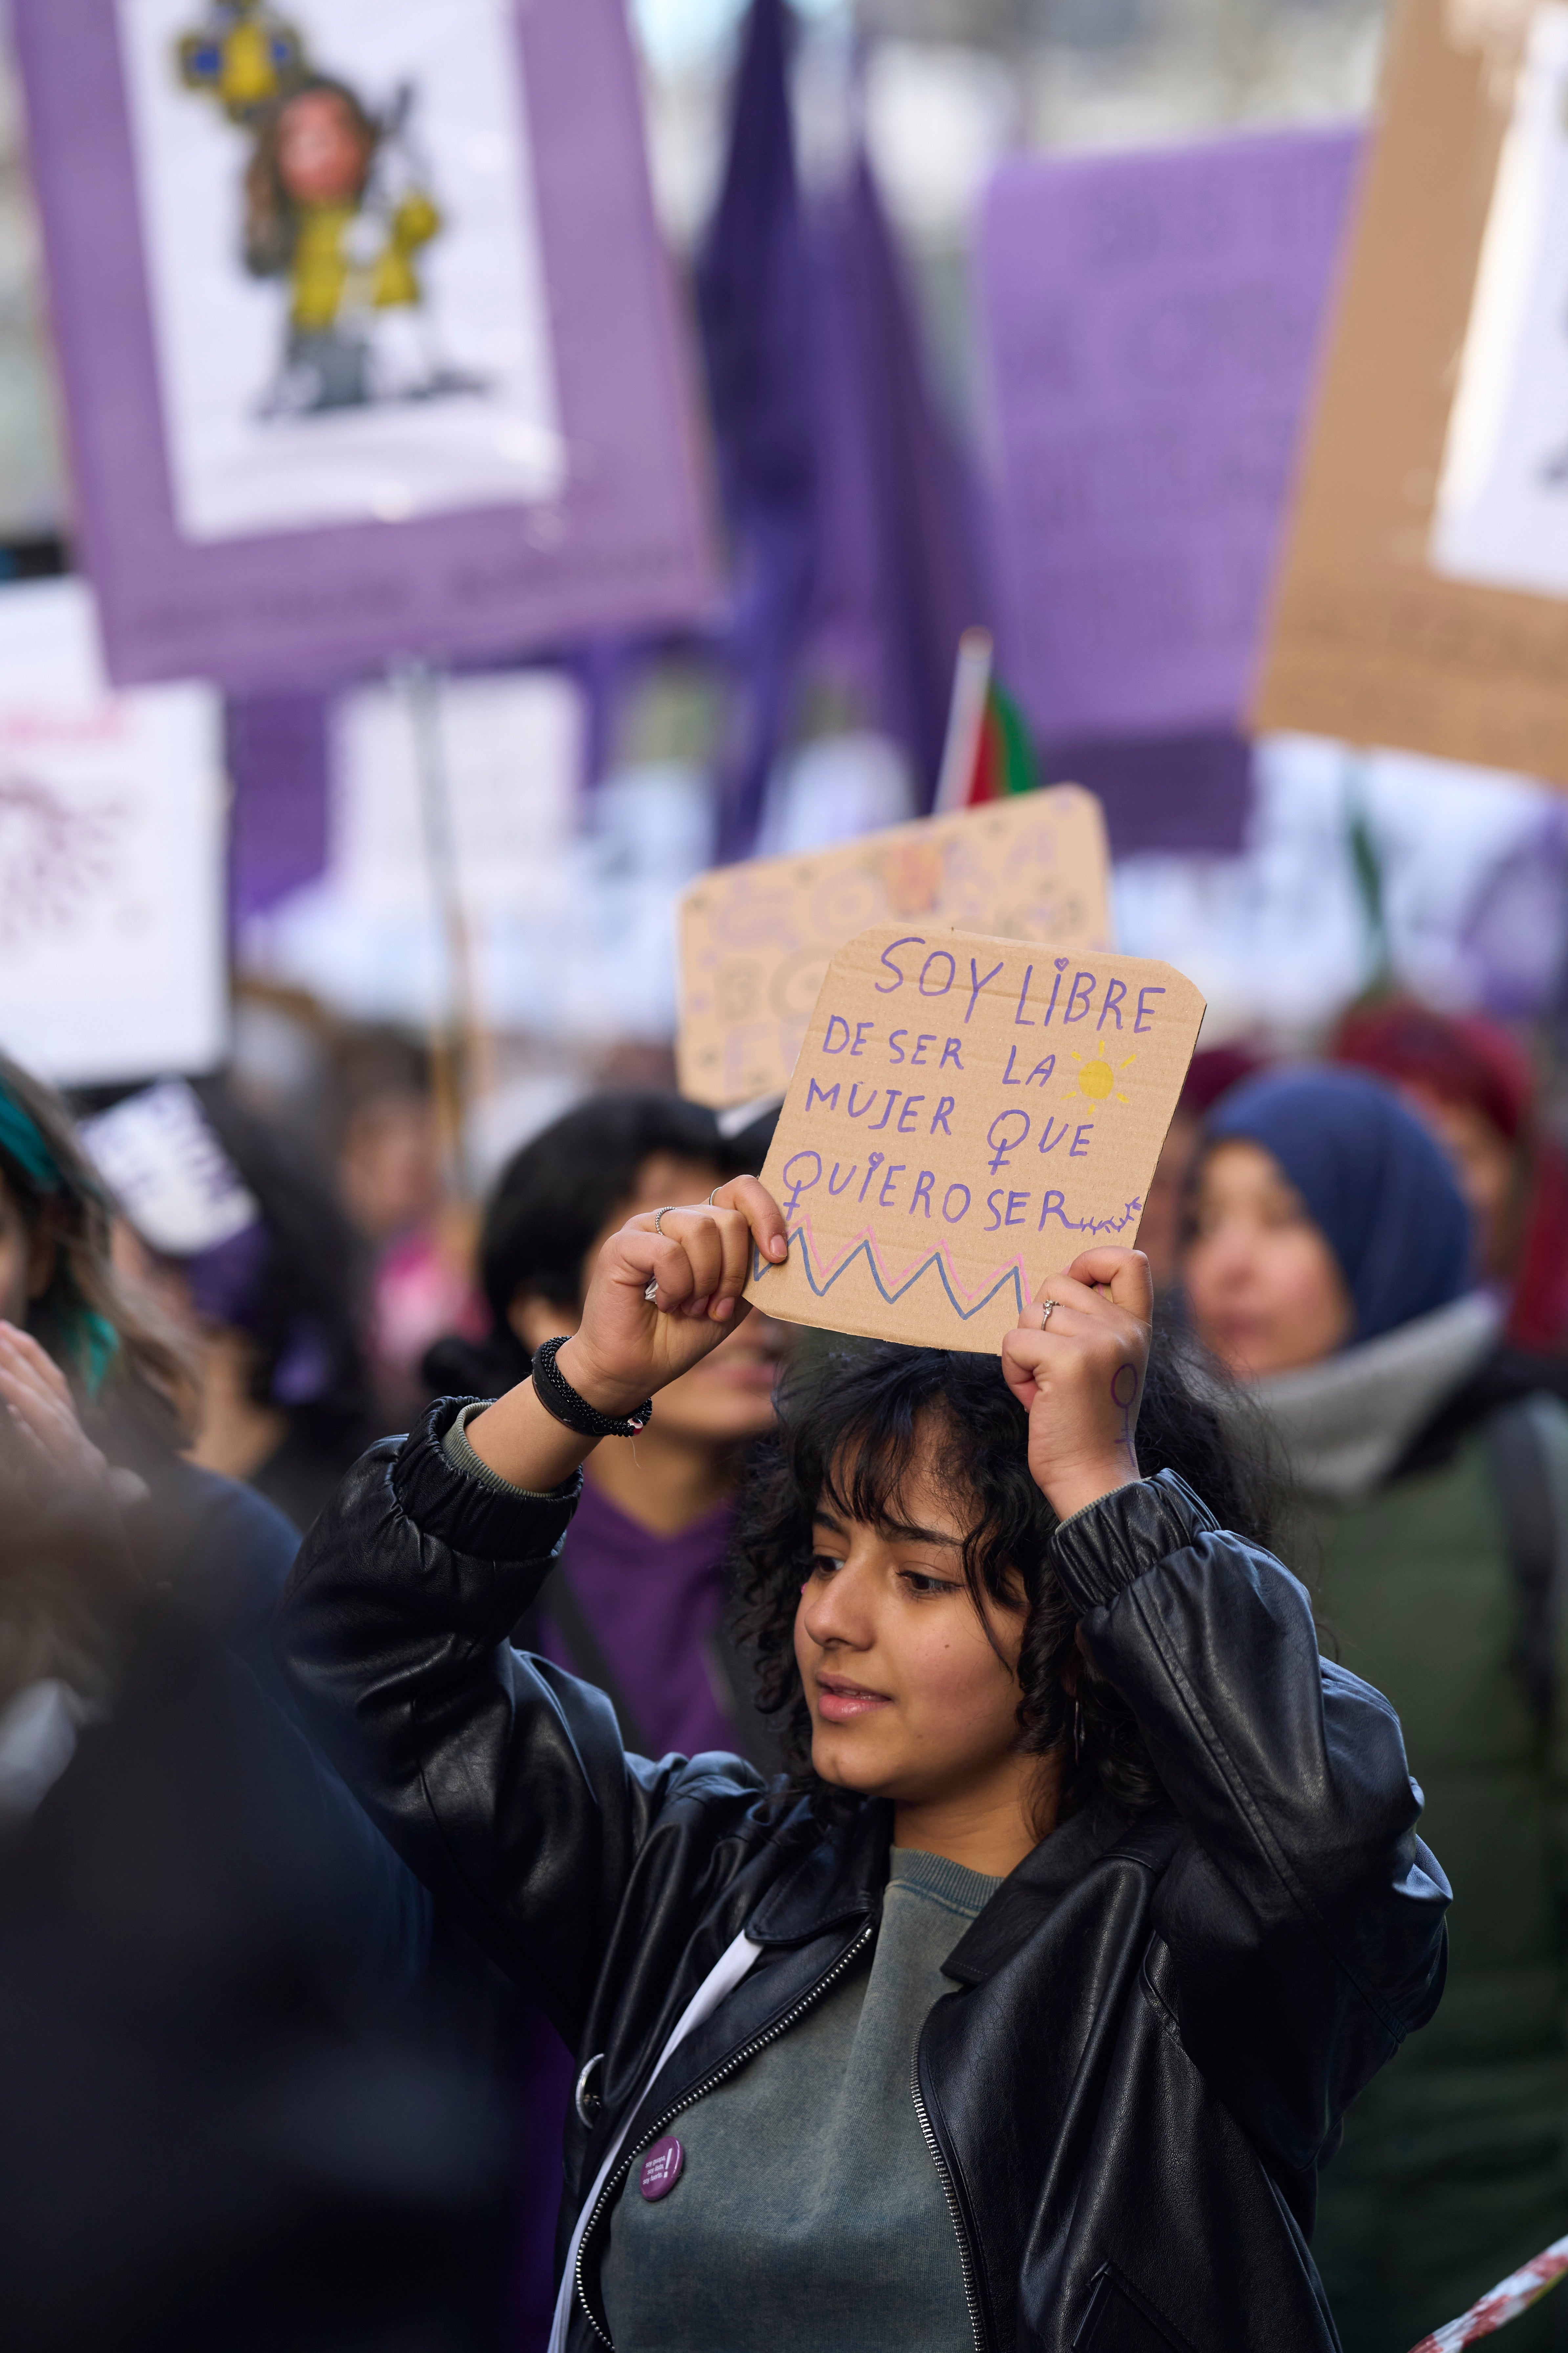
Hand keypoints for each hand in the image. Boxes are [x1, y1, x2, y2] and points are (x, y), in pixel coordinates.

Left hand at [0, 1321, 117, 1518]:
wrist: (109, 1566)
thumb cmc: (83, 1528)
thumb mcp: (60, 1478)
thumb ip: (44, 1449)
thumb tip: (18, 1421)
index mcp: (74, 1438)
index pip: (53, 1385)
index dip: (30, 1353)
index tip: (4, 1327)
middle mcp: (78, 1446)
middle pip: (47, 1391)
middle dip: (18, 1356)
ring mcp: (76, 1468)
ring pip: (46, 1417)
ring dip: (20, 1388)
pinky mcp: (71, 1494)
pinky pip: (48, 1462)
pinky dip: (34, 1439)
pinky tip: (17, 1419)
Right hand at [560, 1178, 788, 1416]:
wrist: (636, 1369)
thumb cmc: (681, 1335)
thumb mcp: (733, 1301)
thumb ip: (753, 1269)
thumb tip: (781, 1247)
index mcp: (704, 1226)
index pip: (743, 1190)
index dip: (767, 1216)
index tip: (778, 1256)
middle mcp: (676, 1218)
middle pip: (728, 1218)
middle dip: (734, 1271)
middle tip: (716, 1306)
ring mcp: (646, 1226)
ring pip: (701, 1229)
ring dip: (705, 1281)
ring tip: (690, 1307)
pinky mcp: (622, 1243)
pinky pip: (668, 1251)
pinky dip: (677, 1286)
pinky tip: (665, 1304)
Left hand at [1000, 1249, 1151, 1522]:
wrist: (1094, 1477)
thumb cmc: (1087, 1423)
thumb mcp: (1106, 1364)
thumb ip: (1092, 1323)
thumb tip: (1053, 1285)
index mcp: (1137, 1327)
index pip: (1130, 1259)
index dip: (1092, 1259)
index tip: (1074, 1284)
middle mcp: (1124, 1329)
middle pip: (1057, 1283)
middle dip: (1040, 1322)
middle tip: (1053, 1368)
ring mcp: (1099, 1342)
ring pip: (1029, 1313)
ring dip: (1024, 1352)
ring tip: (1046, 1389)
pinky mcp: (1068, 1360)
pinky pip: (1014, 1341)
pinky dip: (1013, 1370)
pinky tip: (1036, 1399)